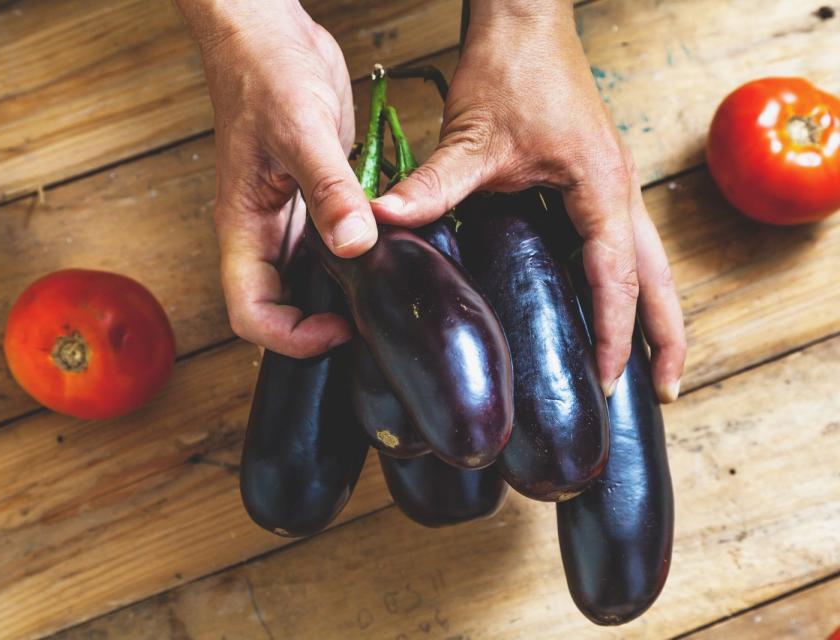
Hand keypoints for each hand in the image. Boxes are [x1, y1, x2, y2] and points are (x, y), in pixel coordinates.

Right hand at [176, 0, 376, 356]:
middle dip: (319, 325)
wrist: (268, 33)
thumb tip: (355, 246)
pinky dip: (357, 256)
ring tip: (384, 293)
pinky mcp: (315, 197)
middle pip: (281, 306)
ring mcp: (290, 215)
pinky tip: (388, 251)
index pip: (252, 312)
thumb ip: (329, 191)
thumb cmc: (262, 73)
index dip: (291, 336)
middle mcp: (264, 230)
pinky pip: (333, 243)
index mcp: (244, 226)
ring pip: (309, 278)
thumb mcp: (300, 131)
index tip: (339, 328)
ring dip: (341, 293)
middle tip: (370, 320)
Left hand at [371, 1, 685, 401]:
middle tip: (665, 396)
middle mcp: (618, 192)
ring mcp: (612, 186)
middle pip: (659, 280)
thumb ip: (435, 184)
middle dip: (666, 339)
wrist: (526, 18)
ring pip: (650, 264)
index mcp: (600, 189)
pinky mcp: (595, 180)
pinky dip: (625, 284)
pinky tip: (605, 305)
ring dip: (655, 314)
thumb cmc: (511, 69)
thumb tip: (387, 223)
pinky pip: (622, 245)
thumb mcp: (472, 135)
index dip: (615, 334)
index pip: (615, 278)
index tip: (609, 382)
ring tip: (654, 368)